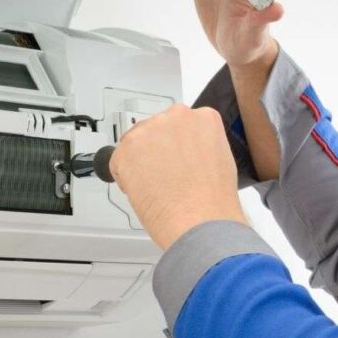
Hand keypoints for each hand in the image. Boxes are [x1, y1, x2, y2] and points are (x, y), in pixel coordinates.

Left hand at [108, 104, 247, 249]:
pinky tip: (144, 191)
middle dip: (155, 152)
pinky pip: (117, 162)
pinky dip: (126, 179)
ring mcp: (149, 130)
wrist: (199, 219)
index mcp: (203, 118)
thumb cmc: (211, 200)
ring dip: (139, 164)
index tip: (176, 160)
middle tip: (165, 177)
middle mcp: (176, 117)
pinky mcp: (126, 148)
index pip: (179, 125)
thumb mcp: (219, 161)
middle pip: (154, 131)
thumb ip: (199, 147)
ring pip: (135, 145)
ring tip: (157, 187)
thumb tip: (184, 153)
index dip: (175, 148)